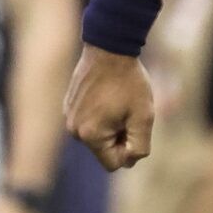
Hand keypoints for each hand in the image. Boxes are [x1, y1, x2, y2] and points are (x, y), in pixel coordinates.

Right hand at [64, 44, 155, 170]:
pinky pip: (89, 121)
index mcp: (90, 136)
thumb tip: (129, 161)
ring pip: (97, 135)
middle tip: (130, 111)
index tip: (137, 127)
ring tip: (120, 101)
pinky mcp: (69, 106)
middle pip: (104, 150)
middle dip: (121, 136)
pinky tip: (109, 94)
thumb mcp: (144, 116)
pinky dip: (102, 114)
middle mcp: (74, 130)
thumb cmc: (129, 83)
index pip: (113, 164)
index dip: (130, 150)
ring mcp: (68, 117)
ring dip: (112, 125)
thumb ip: (139, 145)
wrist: (109, 48)